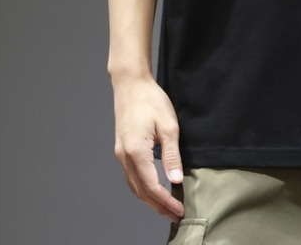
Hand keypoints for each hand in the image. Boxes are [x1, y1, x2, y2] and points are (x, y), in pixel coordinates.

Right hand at [111, 73, 185, 221]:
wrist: (131, 84)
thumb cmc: (151, 100)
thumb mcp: (168, 126)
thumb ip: (171, 155)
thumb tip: (176, 180)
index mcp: (136, 152)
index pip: (151, 186)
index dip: (165, 201)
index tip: (179, 209)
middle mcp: (124, 156)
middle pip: (140, 191)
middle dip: (158, 206)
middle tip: (175, 216)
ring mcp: (121, 154)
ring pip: (134, 185)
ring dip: (150, 199)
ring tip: (166, 207)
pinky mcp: (122, 149)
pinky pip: (131, 176)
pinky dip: (143, 187)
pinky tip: (153, 189)